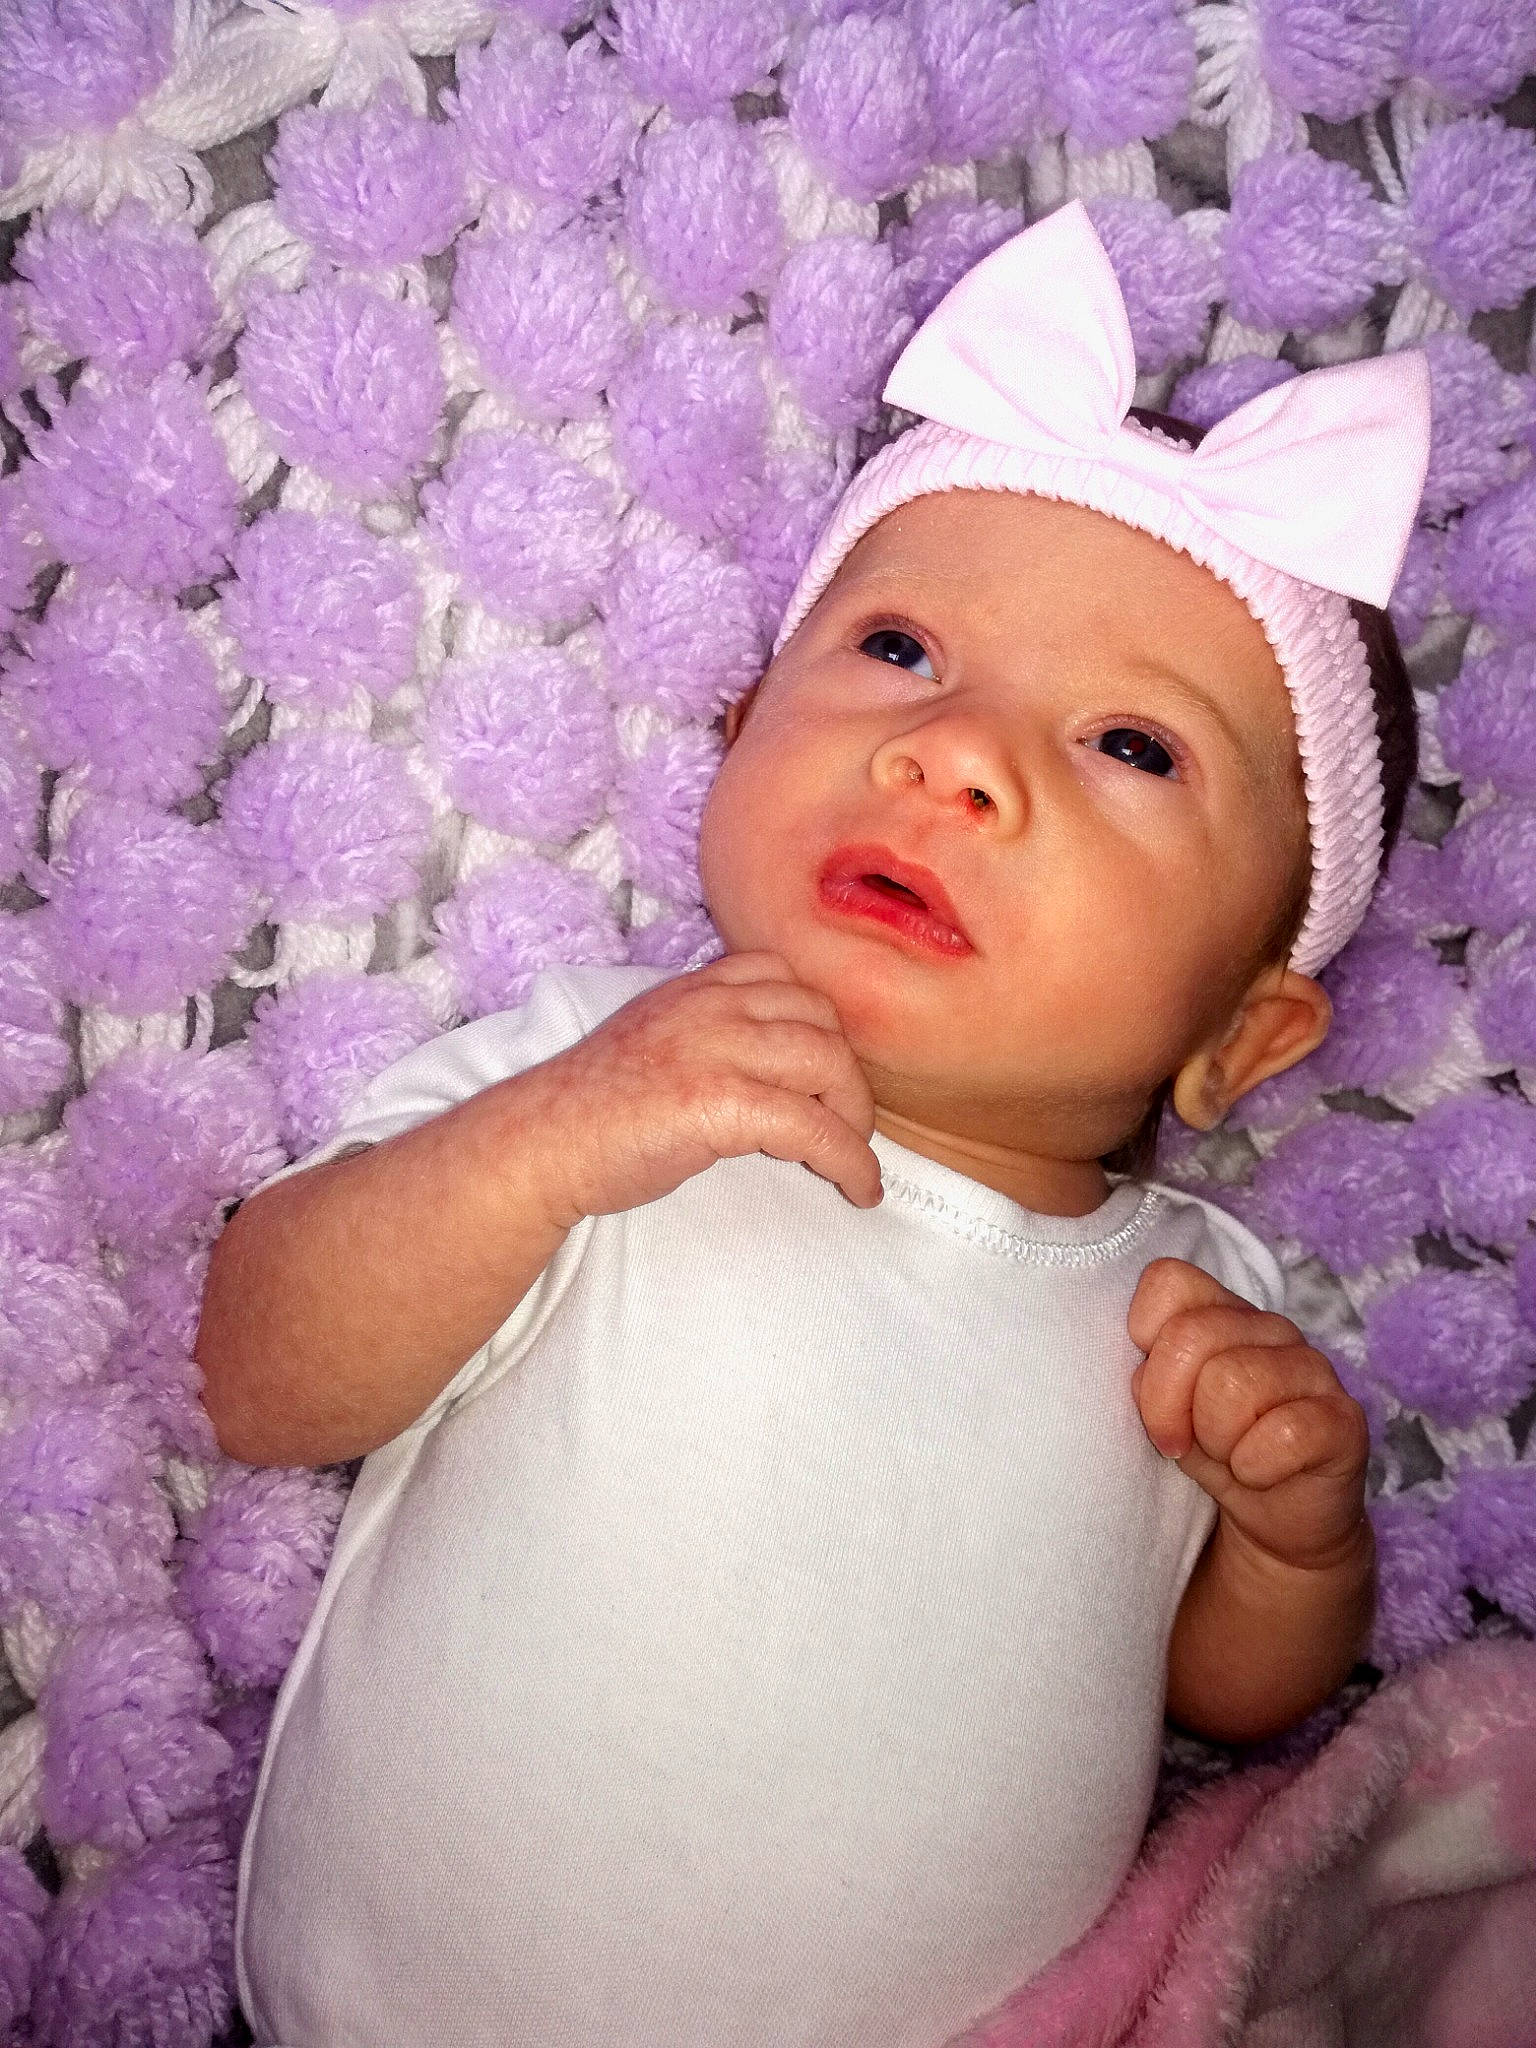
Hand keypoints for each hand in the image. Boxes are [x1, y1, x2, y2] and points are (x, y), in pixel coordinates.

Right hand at [531, 951, 881, 1226]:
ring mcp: (717, 1049)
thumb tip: (765, 1066)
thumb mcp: (652, 1040)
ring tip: (852, 1156)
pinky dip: (850, 1161)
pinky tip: (858, 1189)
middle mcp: (710, 1006)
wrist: (540, 1145)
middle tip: (844, 1122)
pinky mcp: (722, 1103)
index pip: (782, 975)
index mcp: (693, 989)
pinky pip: (815, 1128)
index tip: (821, 1071)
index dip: (817, 1023)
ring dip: (855, 1117)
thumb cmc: (590, 1110)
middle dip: (845, 1074)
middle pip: (821, 1020)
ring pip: (829, 1065)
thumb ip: (705, 1034)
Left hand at [1127, 1257, 1369, 1572]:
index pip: (1169, 1281)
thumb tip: (1141, 1370)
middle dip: (1169, 1406)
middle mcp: (1271, 1328)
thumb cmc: (1217, 1451)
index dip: (1147, 1340)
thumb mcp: (1165, 1411)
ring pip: (1233, 1383)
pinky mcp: (1345, 1420)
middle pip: (1191, 1336)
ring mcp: (1314, 1369)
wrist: (1278, 1520)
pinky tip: (1258, 1474)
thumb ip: (1149, 1376)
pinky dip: (1254, 1466)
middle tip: (1184, 1441)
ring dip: (1215, 1440)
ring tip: (1229, 1454)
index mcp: (1223, 1312)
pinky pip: (1283, 1431)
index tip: (1153, 1391)